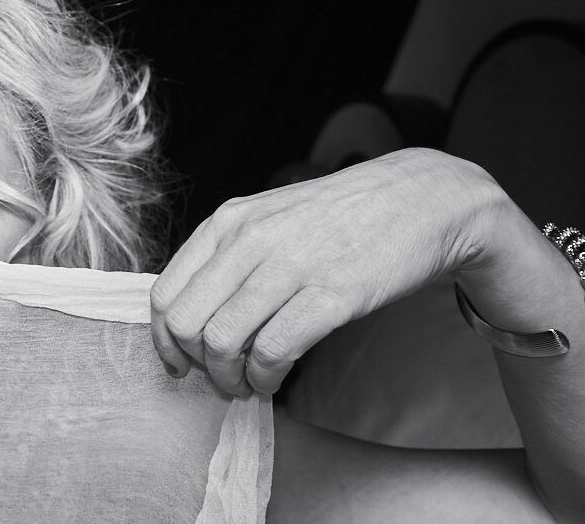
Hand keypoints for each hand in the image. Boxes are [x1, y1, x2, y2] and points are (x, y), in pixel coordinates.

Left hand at [150, 148, 501, 395]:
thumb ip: (228, 256)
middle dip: (195, 364)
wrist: (420, 199)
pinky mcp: (332, 294)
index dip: (164, 341)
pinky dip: (266, 378)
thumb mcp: (270, 218)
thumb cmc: (341, 216)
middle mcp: (249, 240)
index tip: (180, 363)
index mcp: (228, 222)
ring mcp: (290, 265)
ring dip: (230, 379)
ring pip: (223, 341)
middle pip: (186, 323)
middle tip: (217, 379)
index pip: (166, 292)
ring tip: (247, 385)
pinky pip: (274, 352)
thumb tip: (191, 314)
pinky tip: (274, 380)